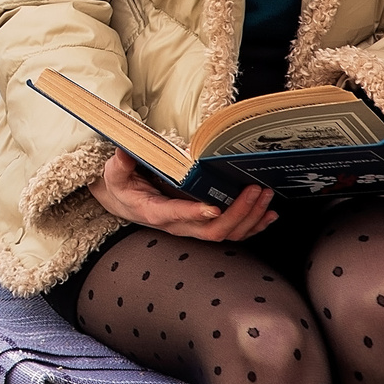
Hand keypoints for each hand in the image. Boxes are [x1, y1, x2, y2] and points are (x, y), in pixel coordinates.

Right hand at [88, 149, 276, 240]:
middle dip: (238, 212)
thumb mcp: (114, 173)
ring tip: (265, 196)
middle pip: (213, 229)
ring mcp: (193, 228)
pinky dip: (254, 226)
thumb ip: (120, 164)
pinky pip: (232, 233)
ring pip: (227, 233)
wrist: (125, 202)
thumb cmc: (122, 186)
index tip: (213, 207)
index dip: (196, 213)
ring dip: (250, 218)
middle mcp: (178, 225)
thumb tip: (125, 150)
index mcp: (155, 212)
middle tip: (255, 190)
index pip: (177, 216)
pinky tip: (268, 215)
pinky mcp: (203, 226)